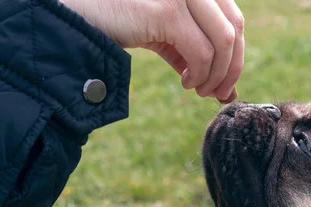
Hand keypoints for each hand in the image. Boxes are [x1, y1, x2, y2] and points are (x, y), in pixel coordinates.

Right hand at [60, 0, 243, 101]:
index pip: (234, 18)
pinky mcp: (167, 10)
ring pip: (223, 42)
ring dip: (216, 75)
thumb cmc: (118, 21)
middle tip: (218, 92)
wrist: (74, 14)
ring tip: (199, 89)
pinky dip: (201, 75)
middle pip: (234, 28)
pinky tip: (187, 83)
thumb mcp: (164, 34)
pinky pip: (202, 53)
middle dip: (232, 67)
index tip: (225, 82)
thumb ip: (194, 52)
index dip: (235, 54)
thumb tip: (226, 89)